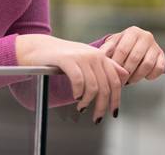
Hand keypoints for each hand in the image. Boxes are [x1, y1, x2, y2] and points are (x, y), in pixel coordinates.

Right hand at [15, 34, 129, 122]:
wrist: (39, 47)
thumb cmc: (62, 55)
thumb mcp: (86, 58)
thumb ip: (105, 65)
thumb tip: (124, 75)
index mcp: (100, 56)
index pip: (116, 81)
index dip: (116, 99)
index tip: (113, 112)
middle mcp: (94, 55)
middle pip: (105, 87)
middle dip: (102, 106)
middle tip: (96, 118)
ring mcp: (81, 57)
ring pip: (93, 87)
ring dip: (88, 102)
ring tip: (82, 107)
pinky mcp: (67, 60)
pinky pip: (79, 81)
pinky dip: (78, 92)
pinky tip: (75, 96)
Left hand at [99, 26, 164, 85]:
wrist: (133, 44)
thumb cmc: (121, 46)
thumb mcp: (112, 45)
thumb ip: (106, 50)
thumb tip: (100, 57)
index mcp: (132, 32)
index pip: (123, 50)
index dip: (116, 64)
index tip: (111, 73)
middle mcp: (146, 36)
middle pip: (135, 58)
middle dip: (126, 72)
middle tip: (120, 81)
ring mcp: (155, 46)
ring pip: (147, 65)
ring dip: (137, 76)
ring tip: (130, 80)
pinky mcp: (162, 56)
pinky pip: (159, 69)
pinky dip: (151, 76)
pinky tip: (143, 77)